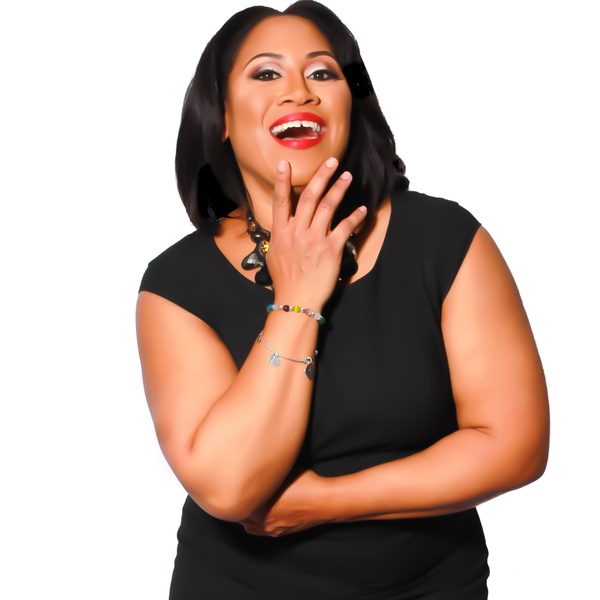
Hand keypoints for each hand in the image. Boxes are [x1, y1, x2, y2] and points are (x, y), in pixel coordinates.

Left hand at [240, 469, 326, 536]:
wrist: (323, 501)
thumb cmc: (304, 483)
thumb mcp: (282, 471)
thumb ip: (266, 471)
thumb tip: (257, 464)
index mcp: (258, 506)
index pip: (236, 502)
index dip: (235, 491)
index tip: (235, 483)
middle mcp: (261, 521)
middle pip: (240, 516)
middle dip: (240, 505)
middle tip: (241, 493)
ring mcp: (271, 529)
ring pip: (250, 527)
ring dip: (247, 517)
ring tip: (249, 505)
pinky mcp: (281, 533)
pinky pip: (262, 532)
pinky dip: (259, 524)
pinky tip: (262, 515)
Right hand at [267, 158, 366, 308]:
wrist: (297, 300)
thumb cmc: (286, 281)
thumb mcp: (275, 255)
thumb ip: (282, 236)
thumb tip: (285, 226)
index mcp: (281, 233)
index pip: (281, 201)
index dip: (282, 181)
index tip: (285, 163)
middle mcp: (297, 232)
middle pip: (310, 197)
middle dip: (321, 176)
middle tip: (332, 161)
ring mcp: (314, 239)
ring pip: (328, 206)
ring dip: (339, 188)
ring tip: (347, 176)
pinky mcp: (331, 249)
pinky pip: (345, 227)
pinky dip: (355, 217)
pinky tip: (362, 210)